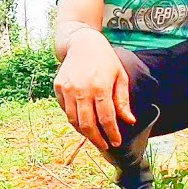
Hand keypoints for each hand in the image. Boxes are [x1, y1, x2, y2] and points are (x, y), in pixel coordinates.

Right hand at [53, 29, 135, 150]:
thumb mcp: (120, 76)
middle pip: (88, 124)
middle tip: (105, 145)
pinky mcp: (58, 88)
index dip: (112, 134)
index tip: (116, 142)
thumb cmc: (105, 59)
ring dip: (84, 133)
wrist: (81, 42)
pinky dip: (74, 119)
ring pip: (74, 120)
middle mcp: (81, 90)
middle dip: (97, 139)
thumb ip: (123, 100)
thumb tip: (129, 121)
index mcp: (100, 87)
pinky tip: (83, 122)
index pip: (106, 119)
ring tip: (95, 137)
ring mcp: (67, 89)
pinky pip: (66, 110)